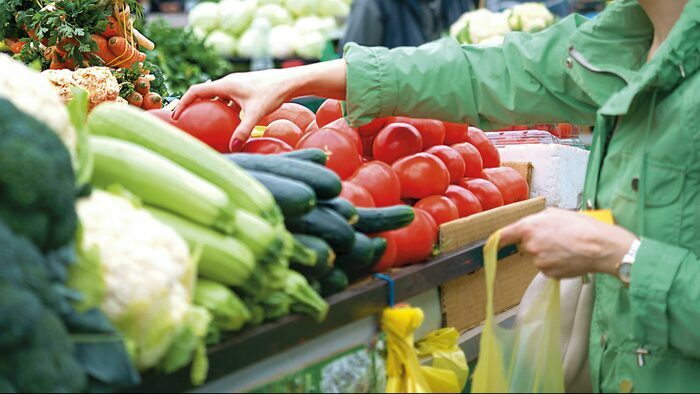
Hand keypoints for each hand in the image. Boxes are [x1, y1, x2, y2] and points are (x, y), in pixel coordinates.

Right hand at [173, 60, 346, 151]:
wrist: (290, 81)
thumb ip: (243, 130)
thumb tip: (232, 147)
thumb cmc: (273, 94)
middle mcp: (228, 82)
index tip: (176, 117)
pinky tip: (228, 125)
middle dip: (193, 107)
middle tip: (186, 122)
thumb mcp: (256, 113)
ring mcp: (237, 85)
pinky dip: (223, 111)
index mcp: (225, 84)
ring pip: (217, 97)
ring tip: (203, 125)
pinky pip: (228, 100)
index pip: (196, 91)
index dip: (183, 103)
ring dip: (209, 109)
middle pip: (204, 94)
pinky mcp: (245, 90)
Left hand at [499, 208, 636, 278]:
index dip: (498, 239)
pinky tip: (569, 257)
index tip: (493, 242)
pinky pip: (548, 268)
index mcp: (529, 228)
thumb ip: (538, 219)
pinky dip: (556, 263)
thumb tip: (533, 224)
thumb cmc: (582, 226)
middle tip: (557, 237)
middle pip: (526, 246)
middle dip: (537, 242)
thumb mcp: (557, 212)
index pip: (504, 235)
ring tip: (567, 246)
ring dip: (548, 253)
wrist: (600, 247)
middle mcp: (530, 246)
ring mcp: (539, 262)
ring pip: (538, 257)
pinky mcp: (549, 274)